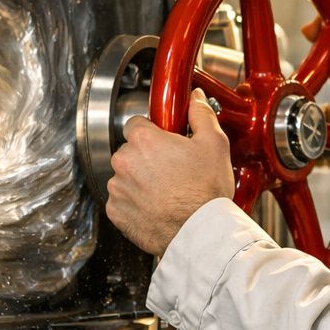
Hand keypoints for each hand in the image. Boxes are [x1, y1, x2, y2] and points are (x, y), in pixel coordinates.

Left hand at [106, 90, 234, 255]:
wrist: (199, 232)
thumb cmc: (206, 191)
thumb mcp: (214, 144)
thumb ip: (200, 114)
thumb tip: (195, 98)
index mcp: (143, 139)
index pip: (135, 124)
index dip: (152, 132)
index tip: (164, 143)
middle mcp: (123, 161)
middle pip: (130, 151)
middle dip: (146, 158)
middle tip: (171, 170)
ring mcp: (117, 188)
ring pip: (124, 177)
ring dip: (139, 181)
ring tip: (166, 191)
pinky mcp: (116, 212)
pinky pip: (122, 201)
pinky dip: (135, 203)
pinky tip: (156, 206)